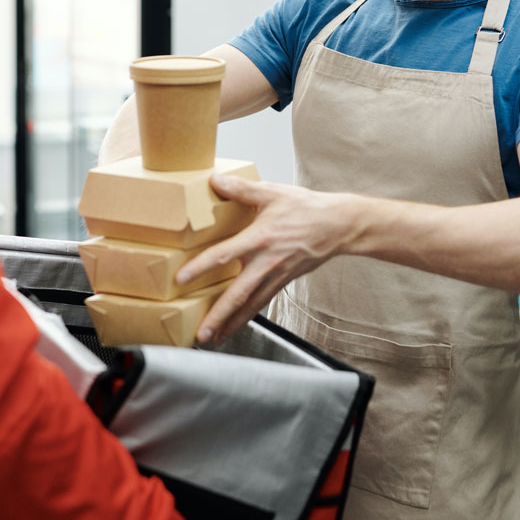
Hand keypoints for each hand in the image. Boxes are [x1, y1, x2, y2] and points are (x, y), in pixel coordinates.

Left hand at [177, 174, 357, 344]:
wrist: (338, 225)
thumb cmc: (306, 208)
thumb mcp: (272, 192)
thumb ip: (241, 188)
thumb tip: (214, 180)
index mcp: (260, 239)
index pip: (224, 255)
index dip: (201, 267)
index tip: (181, 280)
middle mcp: (267, 262)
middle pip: (237, 294)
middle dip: (217, 316)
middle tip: (200, 334)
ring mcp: (276, 275)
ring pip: (250, 305)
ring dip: (231, 324)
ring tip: (213, 339)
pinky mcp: (283, 281)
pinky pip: (262, 302)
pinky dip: (247, 316)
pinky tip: (236, 325)